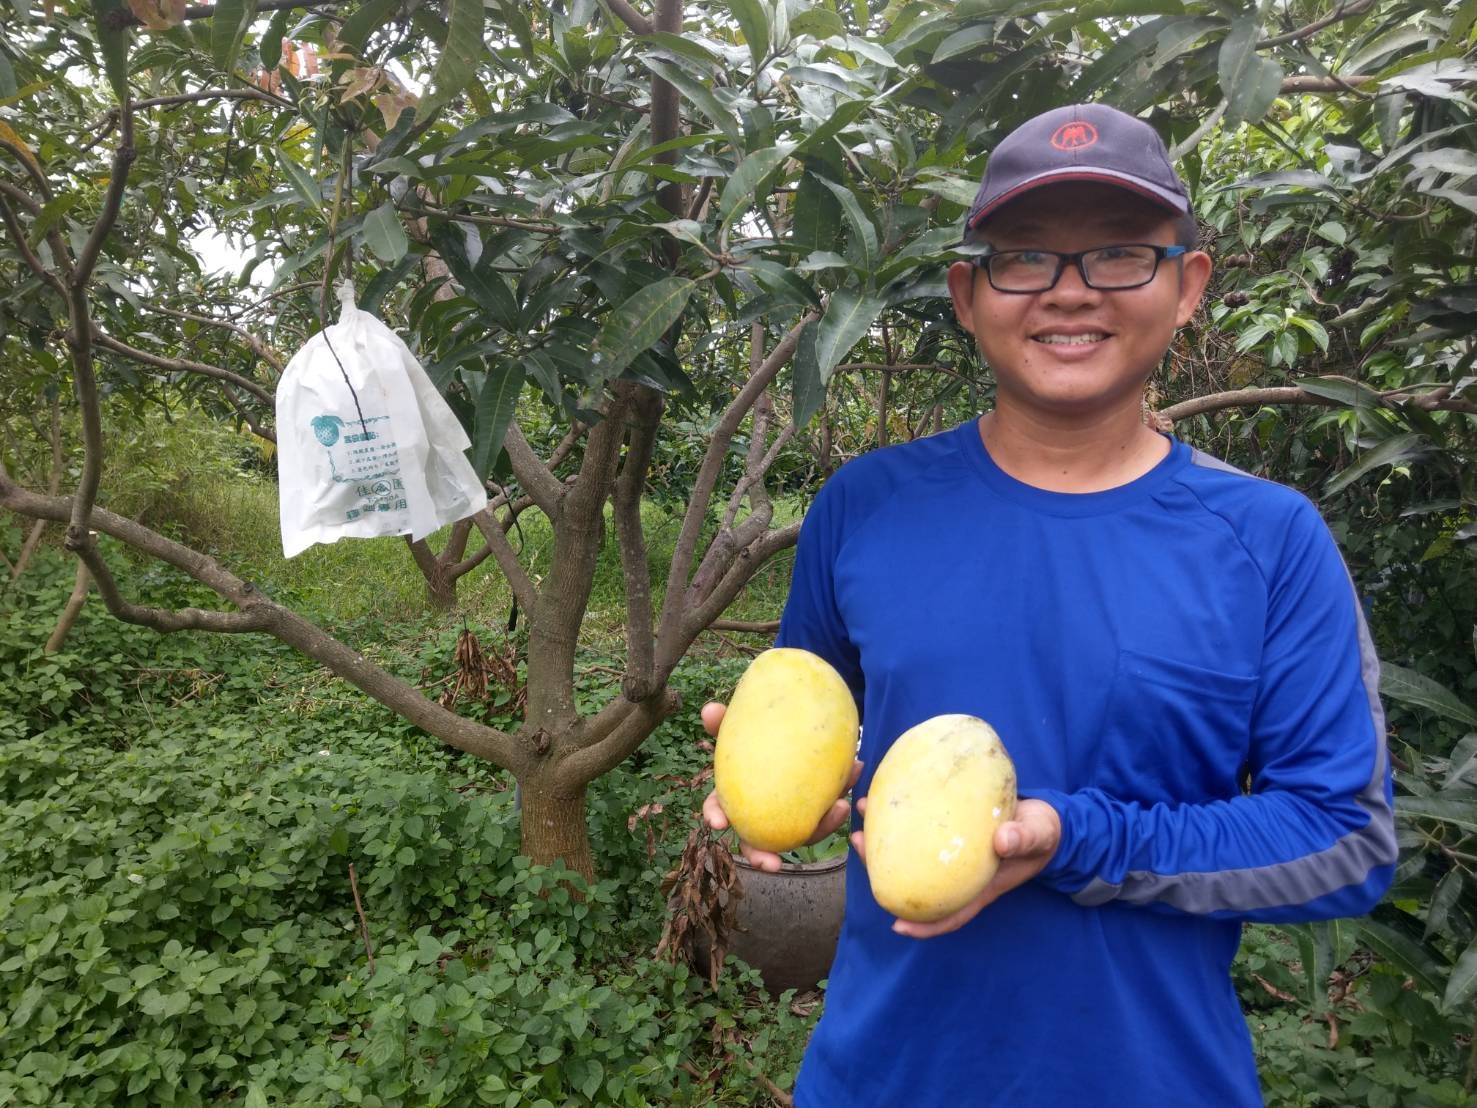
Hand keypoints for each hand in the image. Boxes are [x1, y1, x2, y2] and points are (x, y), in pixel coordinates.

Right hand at [699, 700, 863, 872]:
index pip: (718, 808)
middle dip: (762, 857)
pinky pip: (828, 812)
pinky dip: (842, 795)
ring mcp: (790, 817)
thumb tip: (709, 709)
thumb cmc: (762, 733)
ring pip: (802, 834)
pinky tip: (855, 769)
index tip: (718, 824)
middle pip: (755, 843)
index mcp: (735, 794)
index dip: (716, 816)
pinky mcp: (816, 811)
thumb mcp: (745, 724)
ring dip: (823, 827)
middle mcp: (760, 813)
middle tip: (773, 864)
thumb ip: (728, 720)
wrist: (796, 723)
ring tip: (841, 806)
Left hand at [850, 796, 1061, 937]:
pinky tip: (887, 794)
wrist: (1043, 816)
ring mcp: (950, 853)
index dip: (924, 925)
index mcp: (979, 886)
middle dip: (883, 869)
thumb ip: (1023, 839)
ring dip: (884, 839)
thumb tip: (1003, 841)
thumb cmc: (1040, 832)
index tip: (897, 926)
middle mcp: (958, 873)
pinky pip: (919, 828)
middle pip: (916, 882)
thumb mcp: (1036, 835)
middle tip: (857, 845)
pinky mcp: (948, 829)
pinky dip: (901, 816)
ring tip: (863, 810)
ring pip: (911, 854)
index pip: (949, 913)